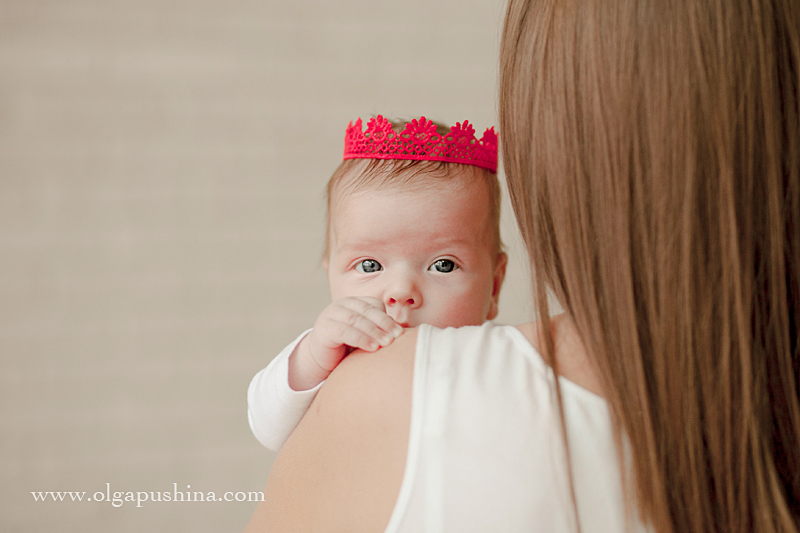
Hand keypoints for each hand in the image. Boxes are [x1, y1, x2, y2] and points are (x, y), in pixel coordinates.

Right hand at [288, 297, 402, 390]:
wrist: (321, 359)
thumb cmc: (347, 347)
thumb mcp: (366, 335)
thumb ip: (380, 331)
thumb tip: (407, 334)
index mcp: (354, 303)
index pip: (373, 304)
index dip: (387, 318)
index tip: (400, 333)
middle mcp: (342, 305)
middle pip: (366, 310)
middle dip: (383, 323)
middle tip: (396, 337)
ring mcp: (331, 315)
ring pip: (356, 319)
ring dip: (374, 331)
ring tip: (386, 343)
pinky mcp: (324, 329)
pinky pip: (344, 331)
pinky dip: (360, 338)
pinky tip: (372, 347)